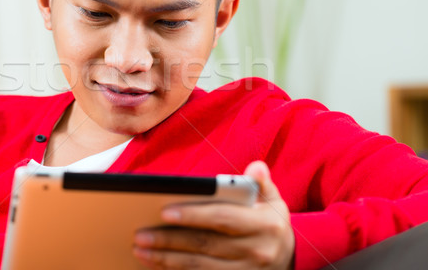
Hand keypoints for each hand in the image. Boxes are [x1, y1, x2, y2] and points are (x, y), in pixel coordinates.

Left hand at [132, 161, 294, 268]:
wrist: (287, 258)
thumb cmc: (270, 222)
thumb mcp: (273, 200)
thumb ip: (262, 183)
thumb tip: (256, 167)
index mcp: (265, 225)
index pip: (223, 218)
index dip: (193, 215)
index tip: (164, 211)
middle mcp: (257, 251)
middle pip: (205, 244)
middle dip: (169, 239)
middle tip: (140, 234)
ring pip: (199, 266)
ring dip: (166, 259)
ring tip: (140, 249)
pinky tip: (157, 264)